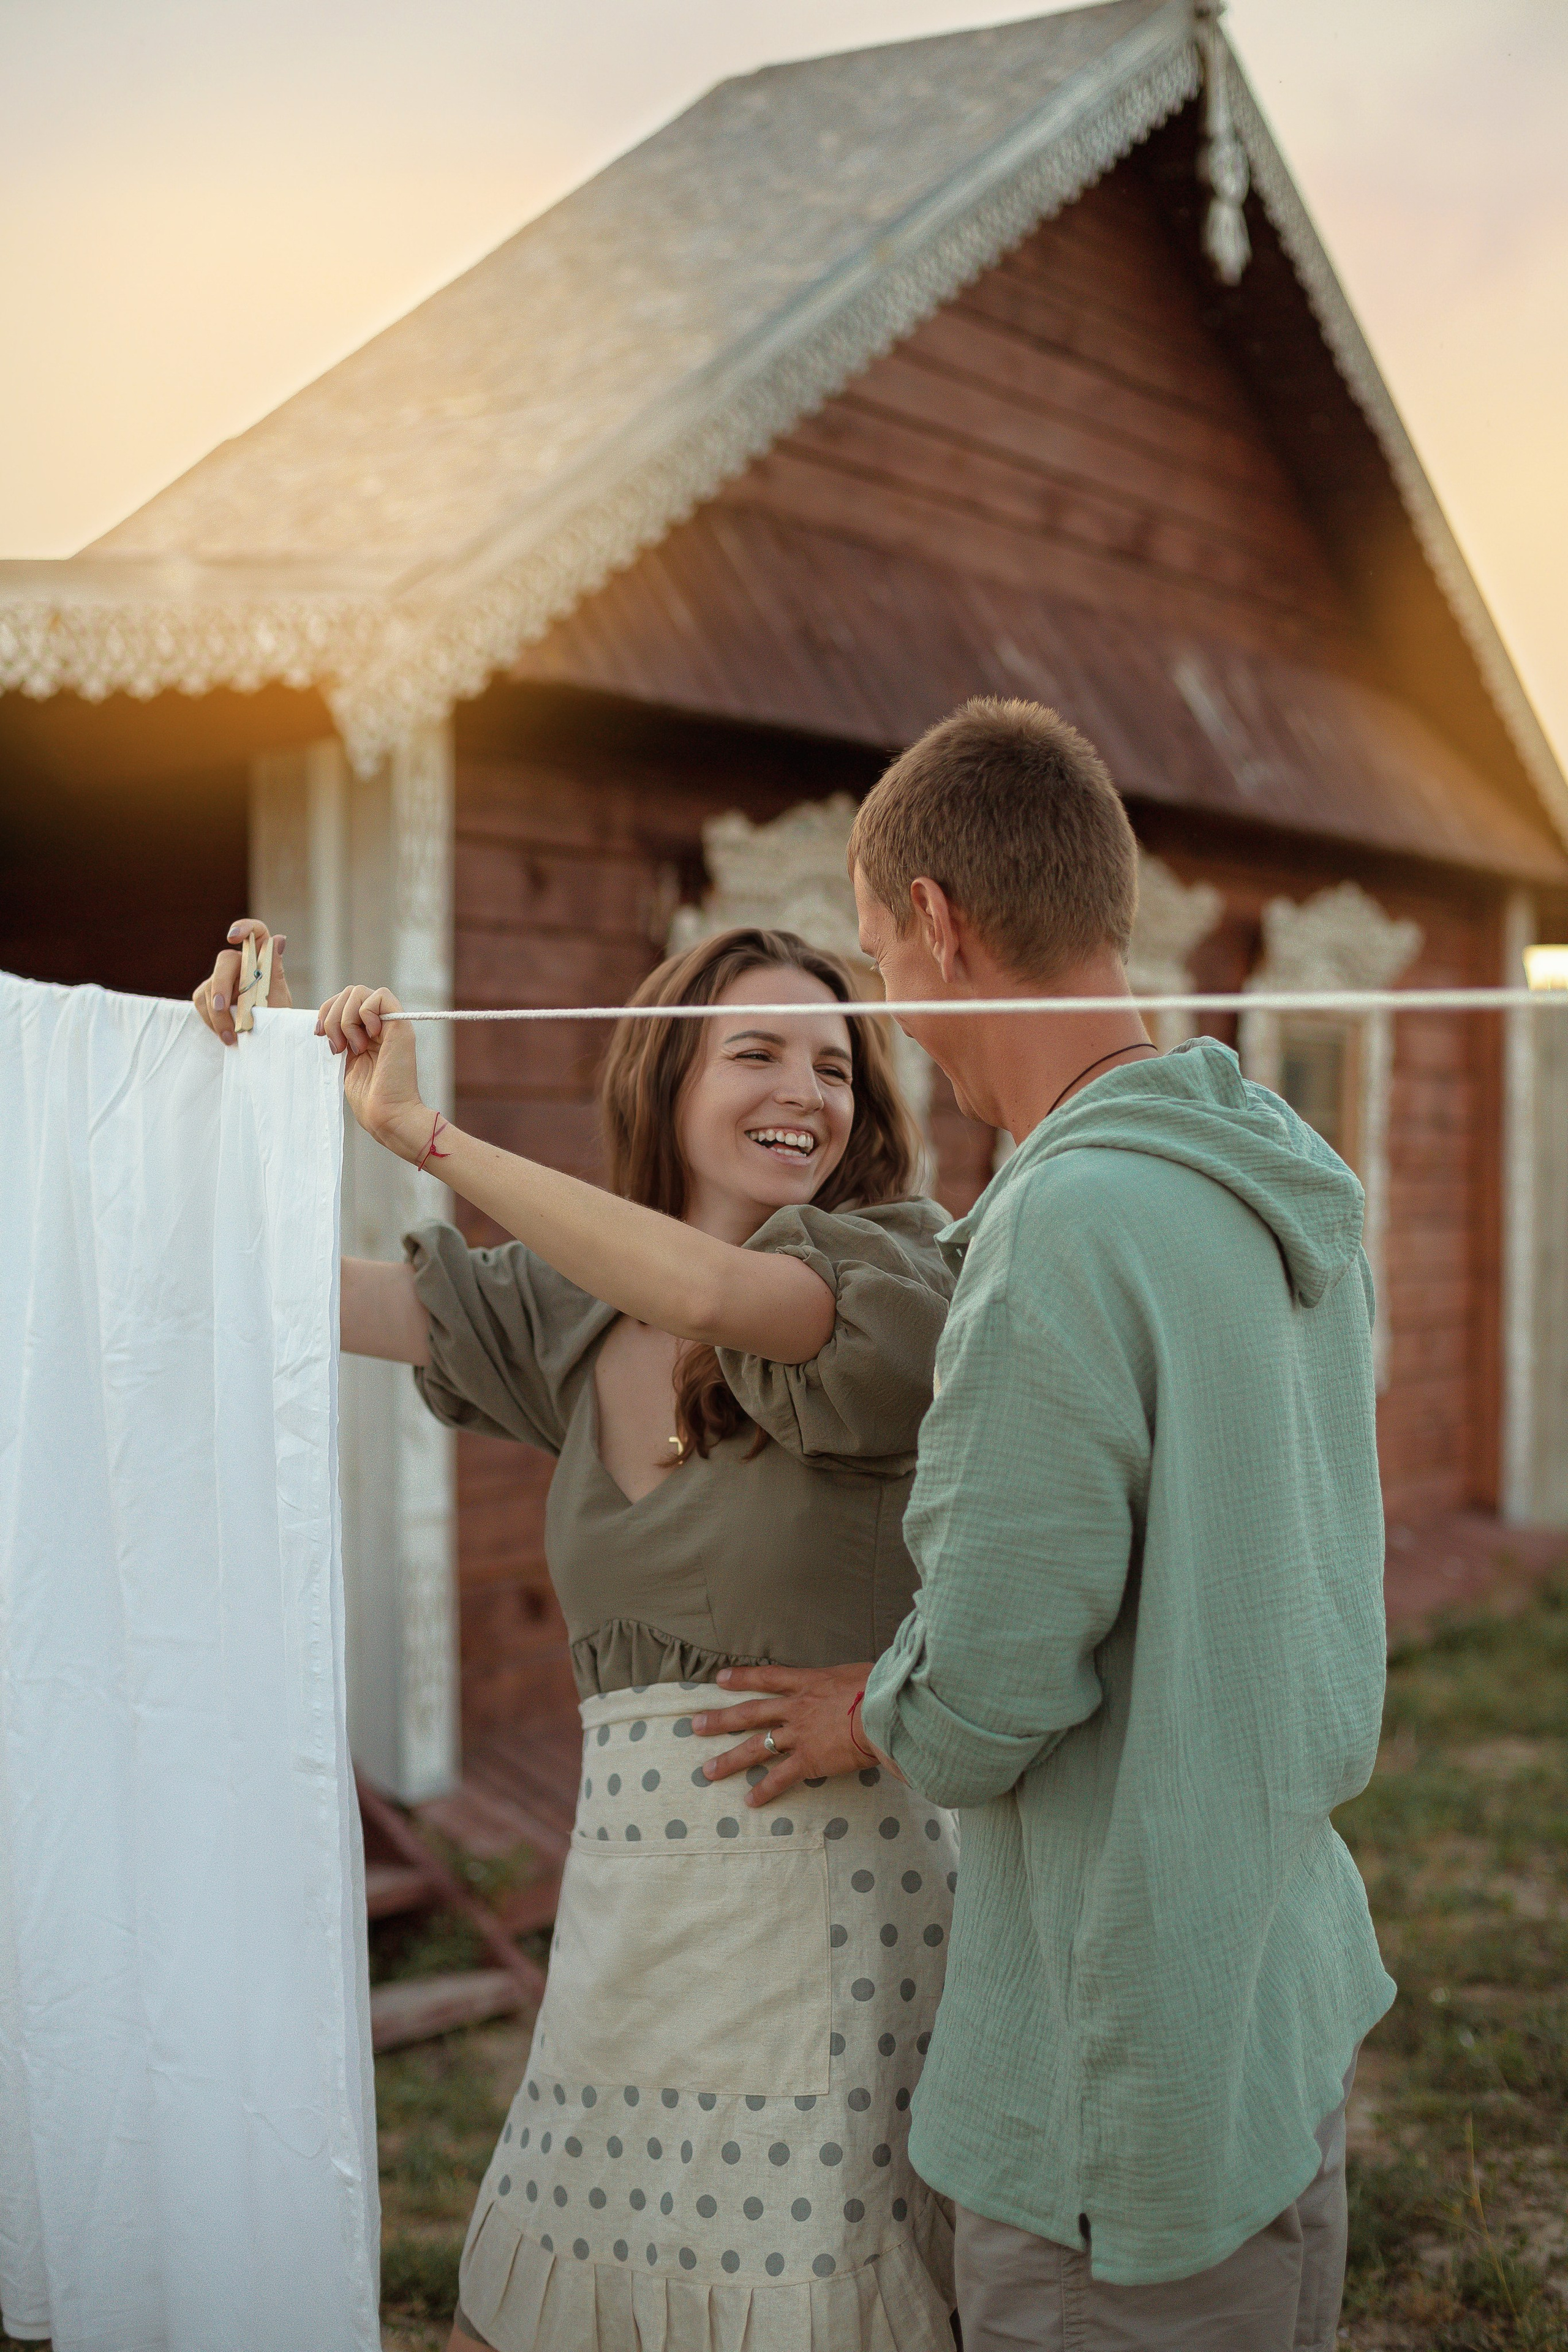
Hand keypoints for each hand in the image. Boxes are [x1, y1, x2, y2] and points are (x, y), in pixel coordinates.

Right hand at [192, 919, 290, 1046]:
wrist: (264, 1039)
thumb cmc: (274, 1017)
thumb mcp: (279, 997)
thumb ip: (275, 970)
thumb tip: (279, 939)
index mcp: (261, 958)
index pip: (255, 932)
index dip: (244, 927)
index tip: (232, 937)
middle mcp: (240, 964)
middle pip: (224, 962)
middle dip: (220, 985)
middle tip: (221, 1007)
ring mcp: (222, 979)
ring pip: (209, 986)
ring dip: (217, 1014)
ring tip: (231, 1037)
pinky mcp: (208, 995)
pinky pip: (201, 1002)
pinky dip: (211, 1020)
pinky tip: (224, 1034)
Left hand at [317, 984, 428, 1155]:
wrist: (386, 1114)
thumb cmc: (367, 1097)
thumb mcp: (344, 1061)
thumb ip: (339, 1038)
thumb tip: (321, 1023)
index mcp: (366, 1031)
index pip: (343, 999)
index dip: (326, 1010)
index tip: (319, 1035)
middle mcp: (379, 1023)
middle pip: (350, 992)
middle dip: (333, 1015)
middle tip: (338, 1046)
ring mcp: (391, 1023)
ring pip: (360, 991)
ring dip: (346, 1018)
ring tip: (353, 1047)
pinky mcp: (400, 1026)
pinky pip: (380, 996)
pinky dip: (365, 1013)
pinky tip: (368, 1038)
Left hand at [691, 1662, 891, 1806]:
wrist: (884, 1710)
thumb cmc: (881, 1687)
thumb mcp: (858, 1673)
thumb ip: (845, 1682)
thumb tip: (853, 1683)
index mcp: (808, 1683)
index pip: (768, 1677)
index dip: (742, 1678)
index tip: (720, 1679)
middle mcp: (796, 1708)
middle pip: (750, 1713)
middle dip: (721, 1720)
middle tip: (695, 1726)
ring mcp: (799, 1735)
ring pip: (756, 1748)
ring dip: (730, 1760)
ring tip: (708, 1771)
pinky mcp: (809, 1760)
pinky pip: (781, 1778)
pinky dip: (765, 1790)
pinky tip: (750, 1801)